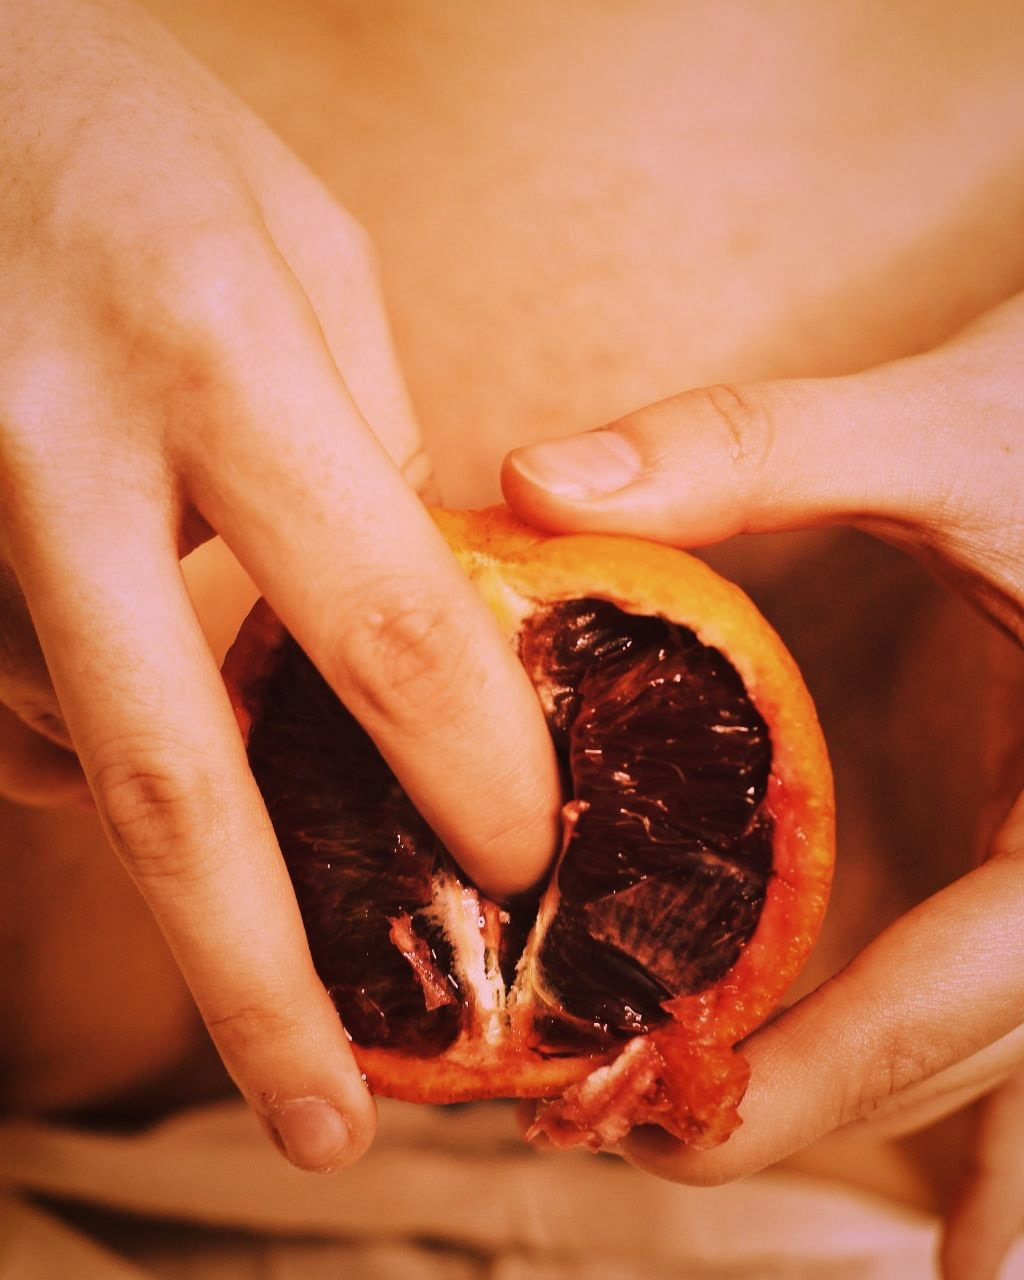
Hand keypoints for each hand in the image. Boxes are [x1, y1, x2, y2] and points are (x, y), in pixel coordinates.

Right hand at [0, 0, 558, 1168]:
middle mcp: (60, 460)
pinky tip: (160, 720)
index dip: (462, 765)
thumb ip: (361, 433)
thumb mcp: (299, 247)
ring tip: (267, 896)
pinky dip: (97, 751)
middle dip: (256, 982)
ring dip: (188, 840)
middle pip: (175, 783)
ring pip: (75, 759)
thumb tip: (410, 585)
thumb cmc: (127, 132)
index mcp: (212, 356)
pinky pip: (11, 708)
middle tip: (327, 1127)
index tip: (518, 858)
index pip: (376, 618)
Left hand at [503, 292, 1023, 1279]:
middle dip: (836, 1113)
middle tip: (670, 1162)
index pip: (988, 975)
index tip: (686, 1132)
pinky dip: (941, 1044)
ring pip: (1008, 1034)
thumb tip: (536, 484)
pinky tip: (933, 1124)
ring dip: (899, 1108)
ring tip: (817, 1210)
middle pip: (986, 1042)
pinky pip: (998, 968)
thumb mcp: (938, 431)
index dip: (837, 1070)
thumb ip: (751, 448)